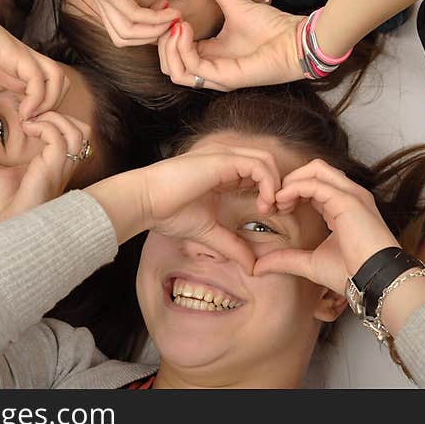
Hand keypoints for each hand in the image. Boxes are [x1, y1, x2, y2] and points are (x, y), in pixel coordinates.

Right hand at [0, 0, 67, 147]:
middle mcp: (27, 68)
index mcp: (20, 78)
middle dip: (54, 112)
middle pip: (61, 88)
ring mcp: (24, 60)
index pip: (48, 98)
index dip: (45, 119)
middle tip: (34, 129)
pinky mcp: (17, 53)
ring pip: (58, 80)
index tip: (29, 135)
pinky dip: (38, 97)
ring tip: (29, 119)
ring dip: (50, 104)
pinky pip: (40, 77)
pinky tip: (24, 111)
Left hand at [0, 112, 89, 226]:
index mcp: (54, 165)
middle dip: (60, 115)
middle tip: (32, 115)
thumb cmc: (2, 212)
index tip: (26, 116)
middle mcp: (62, 165)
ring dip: (55, 118)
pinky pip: (58, 139)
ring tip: (30, 121)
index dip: (54, 118)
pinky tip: (26, 129)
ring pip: (78, 130)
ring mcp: (60, 168)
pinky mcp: (51, 170)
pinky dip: (43, 126)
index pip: (71, 133)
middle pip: (83, 129)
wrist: (6, 235)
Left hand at [66, 0, 213, 45]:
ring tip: (172, 17)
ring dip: (153, 31)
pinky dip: (152, 20)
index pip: (128, 27)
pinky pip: (131, 18)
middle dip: (153, 36)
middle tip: (173, 20)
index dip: (153, 27)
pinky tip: (168, 8)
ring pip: (125, 35)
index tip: (172, 11)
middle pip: (124, 38)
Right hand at [134, 143, 283, 272]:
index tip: (270, 214)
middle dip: (279, 185)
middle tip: (278, 211)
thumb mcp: (209, 233)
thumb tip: (252, 268)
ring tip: (269, 208)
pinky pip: (258, 165)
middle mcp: (225, 159)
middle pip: (268, 162)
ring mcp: (224, 155)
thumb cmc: (168, 213)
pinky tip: (262, 204)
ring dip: (276, 185)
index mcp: (222, 172)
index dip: (270, 191)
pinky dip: (268, 184)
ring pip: (267, 160)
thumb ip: (232, 246)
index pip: (258, 172)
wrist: (145, 203)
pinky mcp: (222, 159)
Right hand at [157, 0, 303, 89]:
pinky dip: (182, 49)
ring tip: (176, 23)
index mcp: (210, 54)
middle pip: (168, 67)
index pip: (173, 53)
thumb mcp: (235, 2)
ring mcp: (217, 76)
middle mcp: (210, 69)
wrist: (296, 38)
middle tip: (166, 17)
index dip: (162, 33)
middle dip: (159, 42)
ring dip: (168, 47)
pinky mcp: (226, 78)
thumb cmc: (272, 27)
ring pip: (175, 73)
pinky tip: (185, 27)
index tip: (164, 9)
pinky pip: (193, 69)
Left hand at [253, 159, 399, 292]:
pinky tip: (283, 202)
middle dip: (290, 181)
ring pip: (316, 169)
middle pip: (315, 170)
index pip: (314, 185)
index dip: (291, 192)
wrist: (375, 282)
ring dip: (292, 181)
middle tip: (272, 203)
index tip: (274, 210)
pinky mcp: (349, 200)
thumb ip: (286, 259)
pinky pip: (316, 183)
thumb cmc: (351, 273)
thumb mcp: (310, 264)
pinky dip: (295, 188)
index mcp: (343, 206)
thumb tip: (259, 266)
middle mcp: (349, 195)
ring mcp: (352, 194)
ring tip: (277, 201)